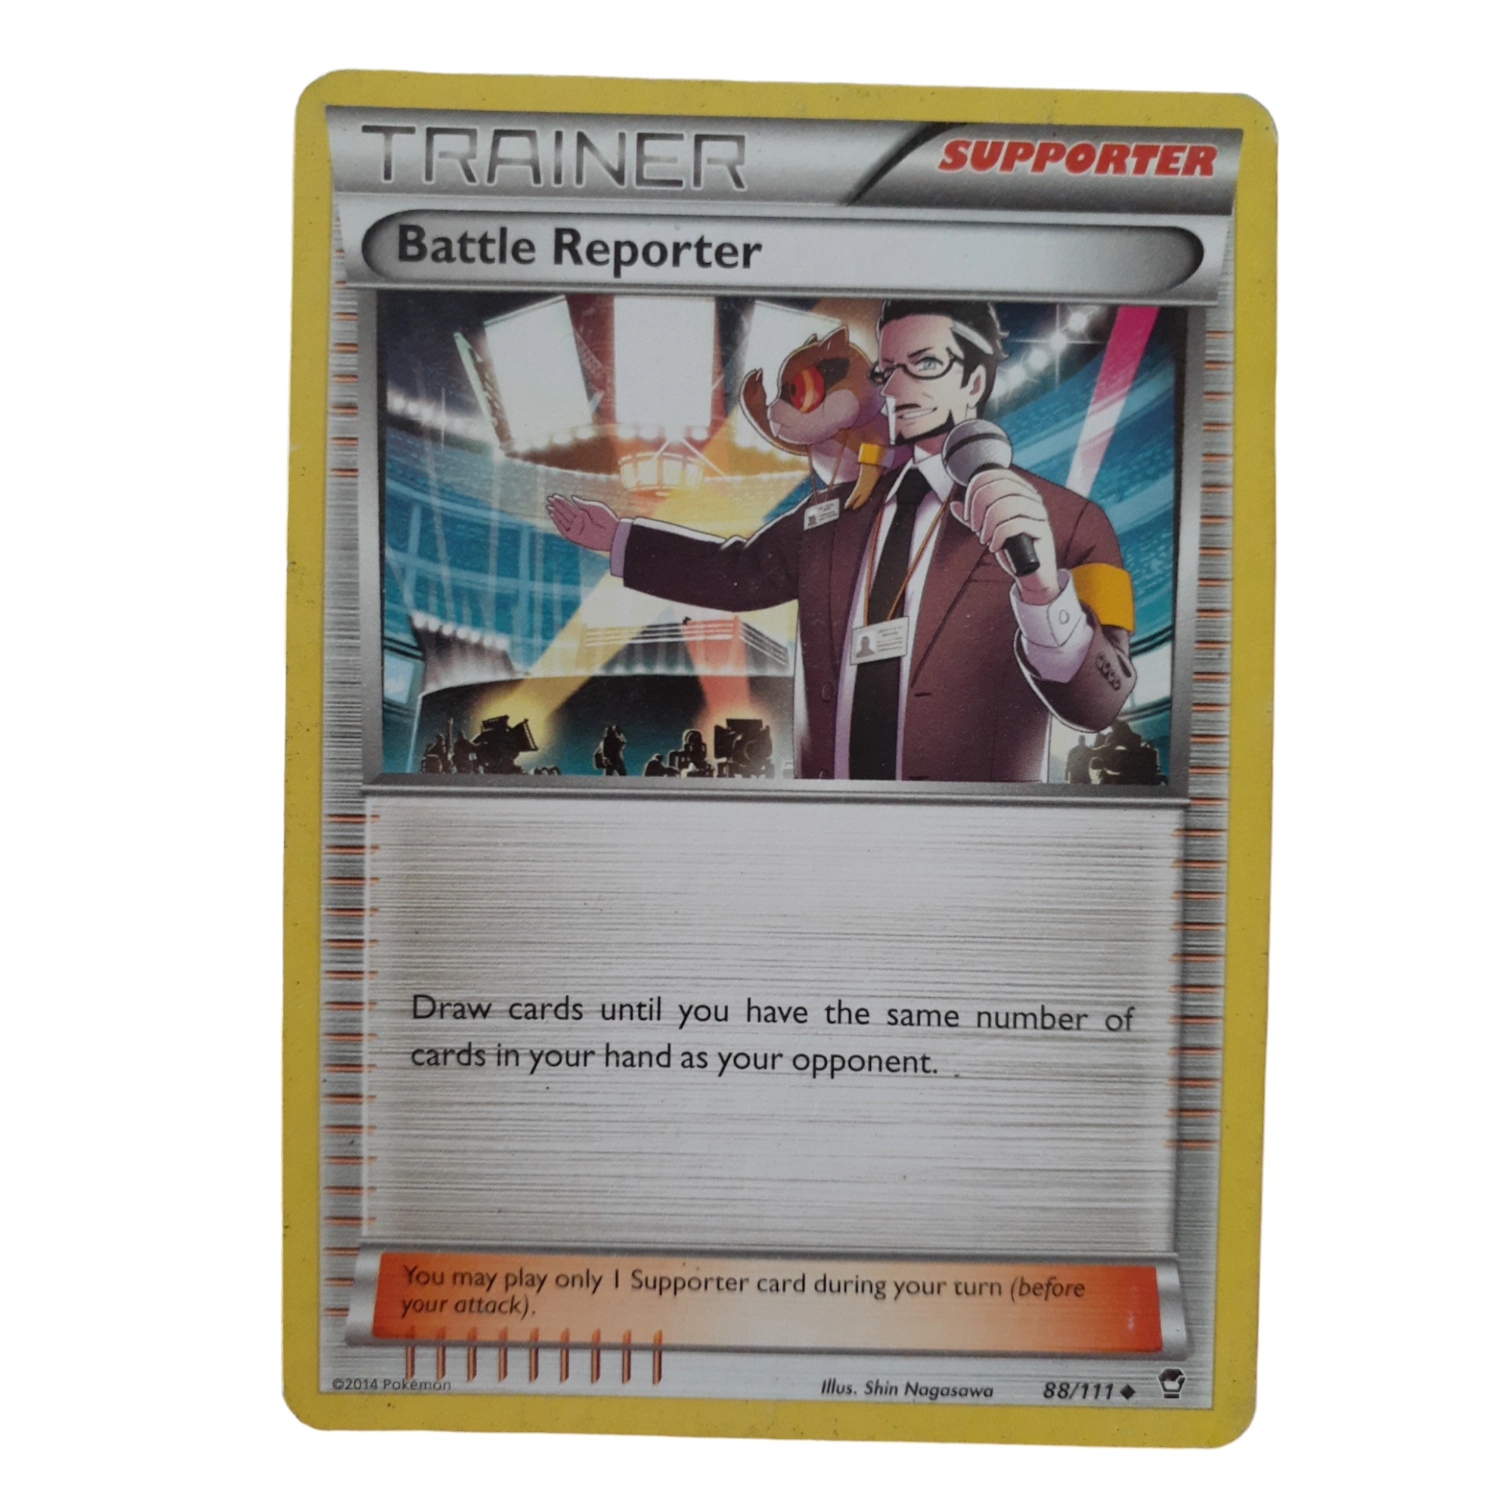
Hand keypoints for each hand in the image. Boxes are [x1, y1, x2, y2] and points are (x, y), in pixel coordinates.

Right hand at [547, 494, 620, 553]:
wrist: (612, 532)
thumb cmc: (607, 519)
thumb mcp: (595, 507)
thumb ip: (582, 504)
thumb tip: (572, 498)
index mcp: (584, 513)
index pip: (570, 507)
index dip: (562, 501)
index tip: (554, 496)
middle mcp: (580, 522)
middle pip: (565, 513)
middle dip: (557, 506)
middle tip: (548, 499)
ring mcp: (578, 529)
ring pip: (564, 520)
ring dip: (556, 513)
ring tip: (549, 507)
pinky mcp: (576, 538)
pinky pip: (565, 530)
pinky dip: (559, 524)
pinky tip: (554, 516)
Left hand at [956, 468, 1059, 602]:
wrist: (1032, 574)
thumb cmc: (1011, 550)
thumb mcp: (988, 531)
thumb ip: (973, 518)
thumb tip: (954, 505)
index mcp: (1019, 490)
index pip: (993, 475)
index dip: (974, 492)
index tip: (968, 516)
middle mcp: (1031, 497)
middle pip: (997, 488)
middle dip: (978, 508)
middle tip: (975, 529)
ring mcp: (1038, 512)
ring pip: (1006, 505)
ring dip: (988, 524)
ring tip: (984, 539)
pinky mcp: (1042, 530)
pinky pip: (1015, 525)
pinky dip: (998, 537)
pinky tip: (995, 547)